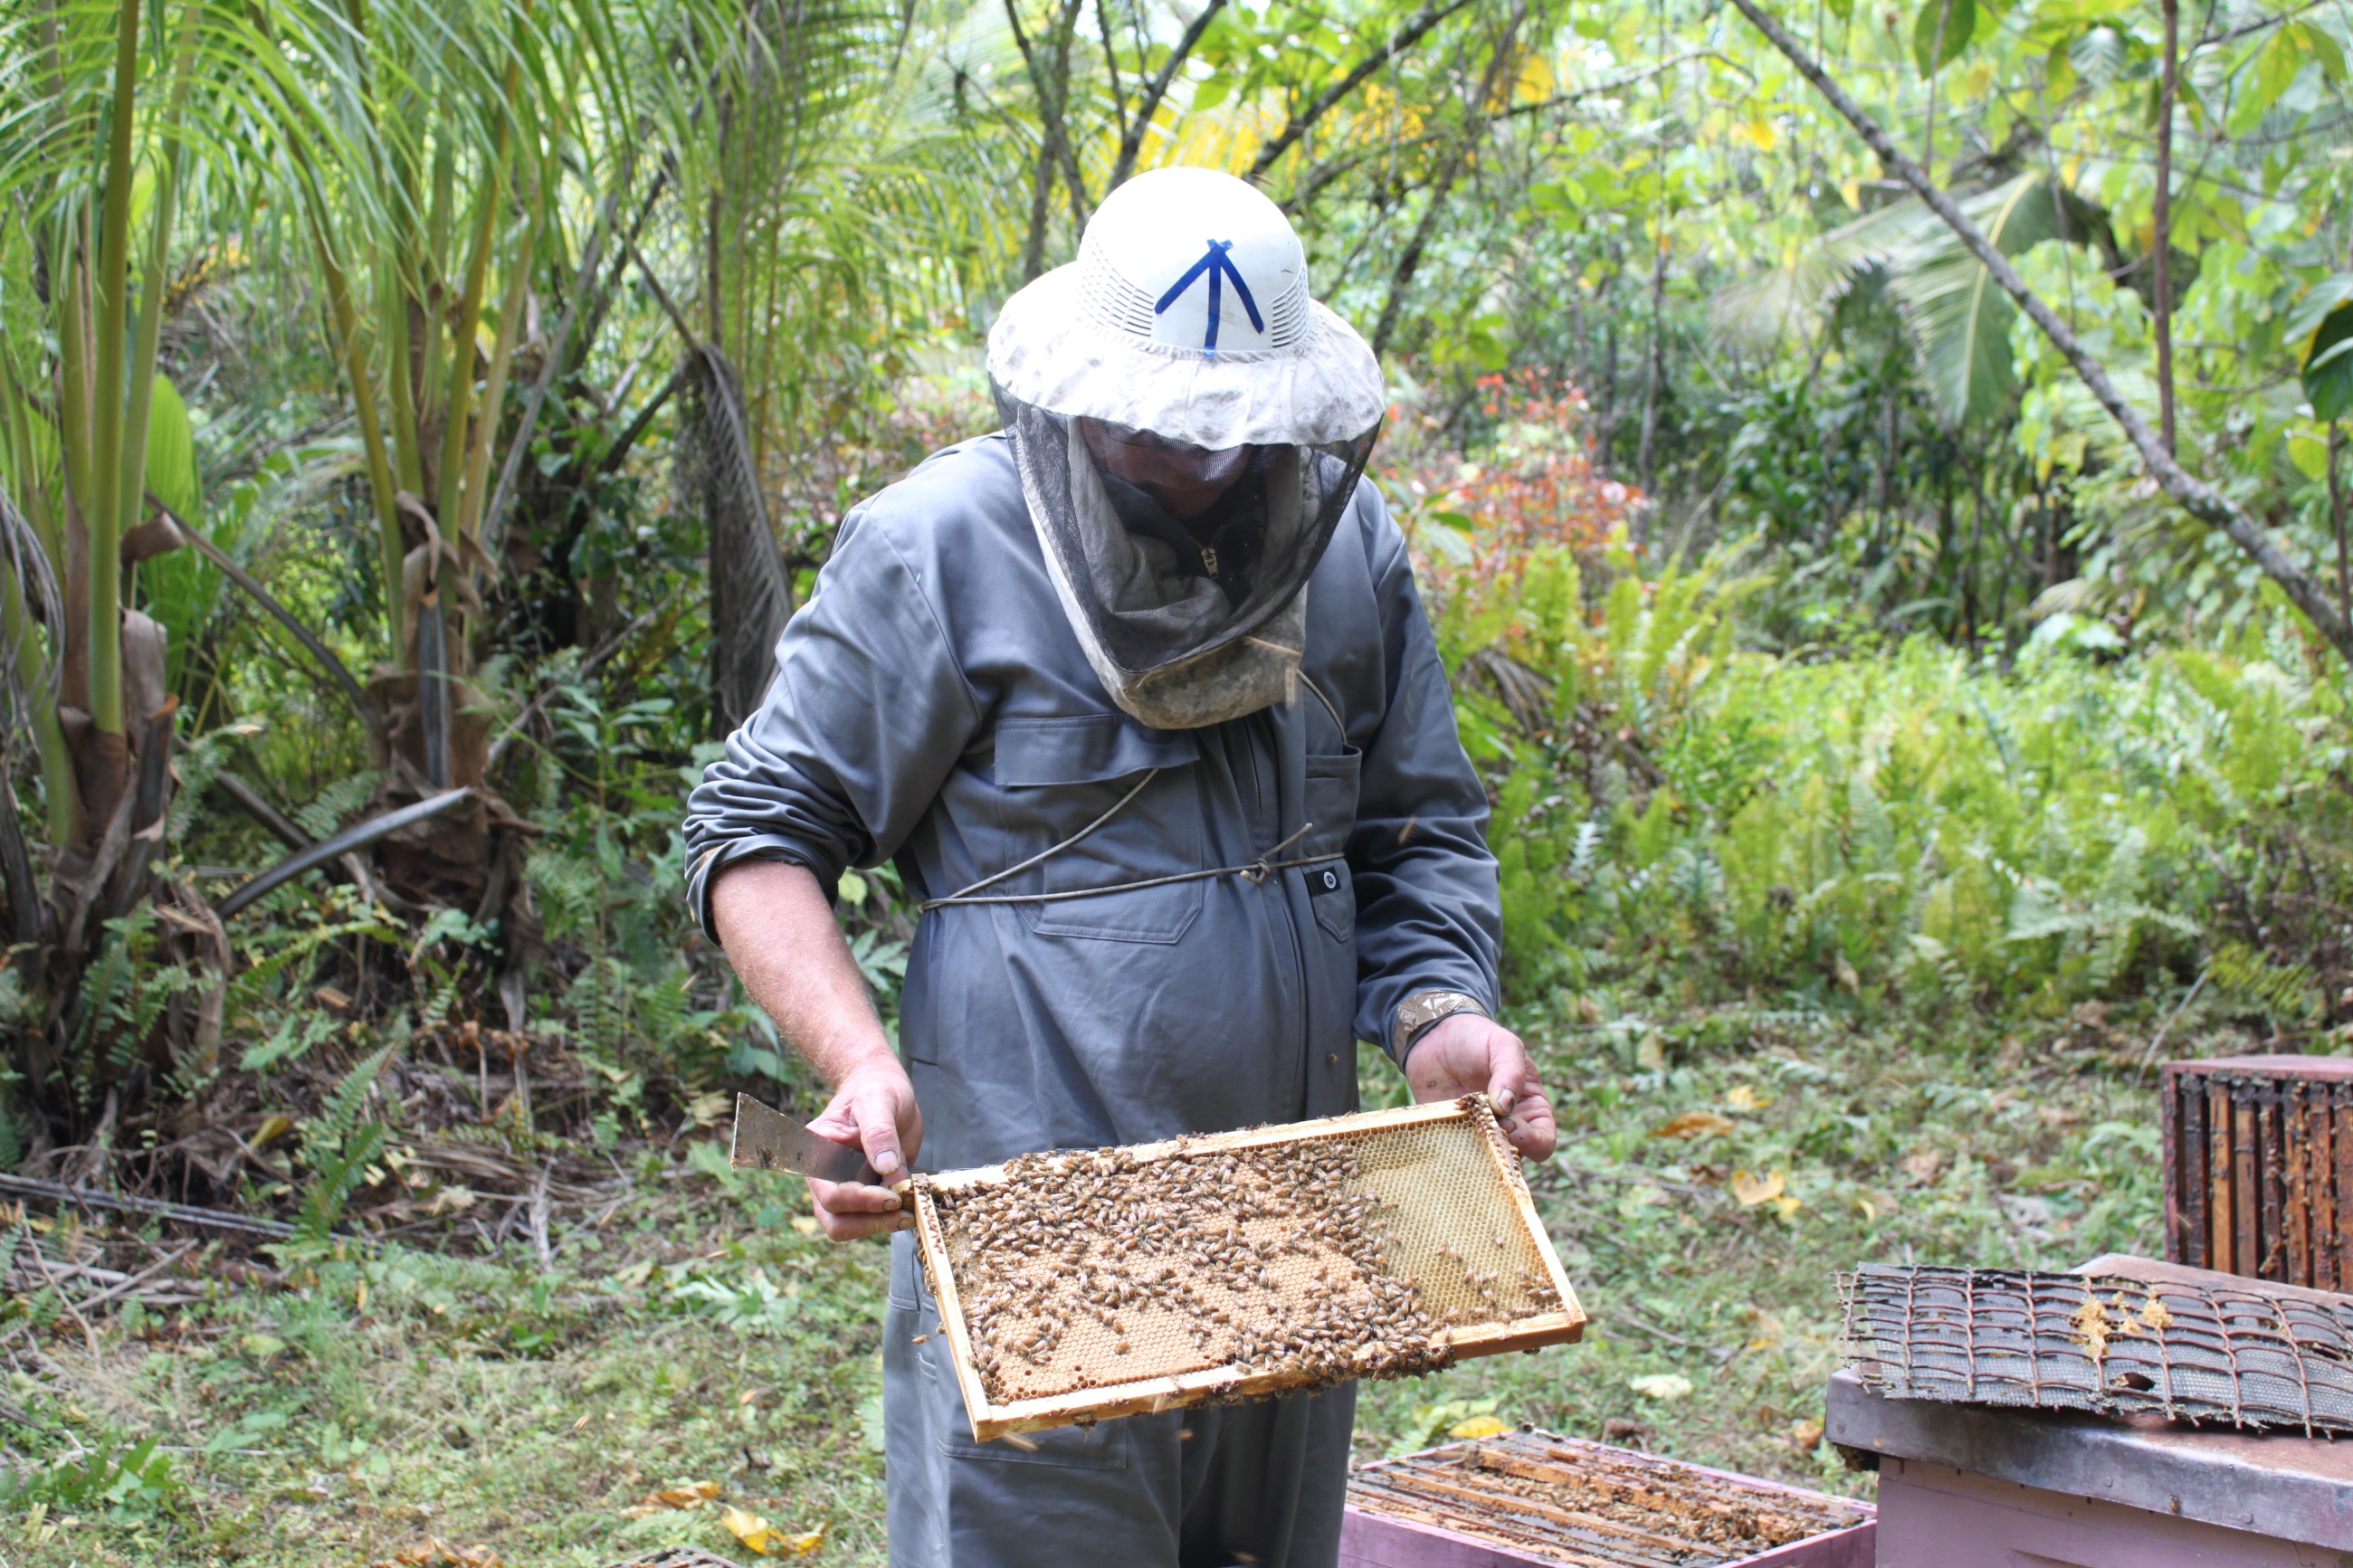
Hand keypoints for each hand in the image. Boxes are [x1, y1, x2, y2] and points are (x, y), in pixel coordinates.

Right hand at [804, 1060, 923, 1239]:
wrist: (884, 1088)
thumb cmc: (876, 1089)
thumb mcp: (879, 1101)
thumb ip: (879, 1132)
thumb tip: (886, 1168)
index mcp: (817, 1153)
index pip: (830, 1192)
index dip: (859, 1201)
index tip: (892, 1197)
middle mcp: (824, 1176)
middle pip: (835, 1220)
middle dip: (871, 1222)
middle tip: (904, 1213)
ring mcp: (843, 1187)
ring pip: (850, 1227)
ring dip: (881, 1226)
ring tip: (910, 1212)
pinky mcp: (864, 1194)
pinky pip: (870, 1219)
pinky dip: (890, 1219)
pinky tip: (911, 1204)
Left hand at [1404, 1012, 1556, 1160]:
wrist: (1436, 1034)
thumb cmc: (1479, 1039)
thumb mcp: (1503, 1045)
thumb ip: (1510, 1071)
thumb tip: (1506, 1105)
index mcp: (1530, 1109)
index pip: (1543, 1141)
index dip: (1533, 1142)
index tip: (1510, 1126)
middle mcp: (1505, 1127)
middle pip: (1513, 1157)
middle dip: (1501, 1150)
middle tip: (1483, 1129)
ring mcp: (1476, 1133)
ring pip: (1482, 1161)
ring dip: (1475, 1154)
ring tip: (1462, 1132)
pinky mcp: (1448, 1133)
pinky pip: (1451, 1153)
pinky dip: (1448, 1151)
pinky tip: (1441, 1133)